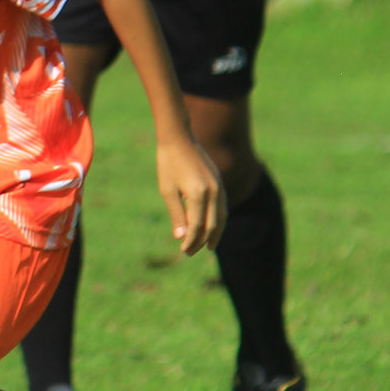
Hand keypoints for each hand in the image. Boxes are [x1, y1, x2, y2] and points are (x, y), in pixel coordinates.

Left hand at [155, 136, 226, 256]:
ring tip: (207, 246)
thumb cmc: (168, 164)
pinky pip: (222, 206)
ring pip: (221, 217)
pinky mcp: (219, 182)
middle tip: (191, 252)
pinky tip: (212, 226)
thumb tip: (181, 237)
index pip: (197, 226)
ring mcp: (219, 186)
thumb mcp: (167, 190)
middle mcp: (212, 192)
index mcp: (198, 194)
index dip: (190, 241)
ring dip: (214, 233)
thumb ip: (177, 214)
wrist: (179, 138)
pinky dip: (218, 220)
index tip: (183, 250)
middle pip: (212, 225)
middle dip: (202, 241)